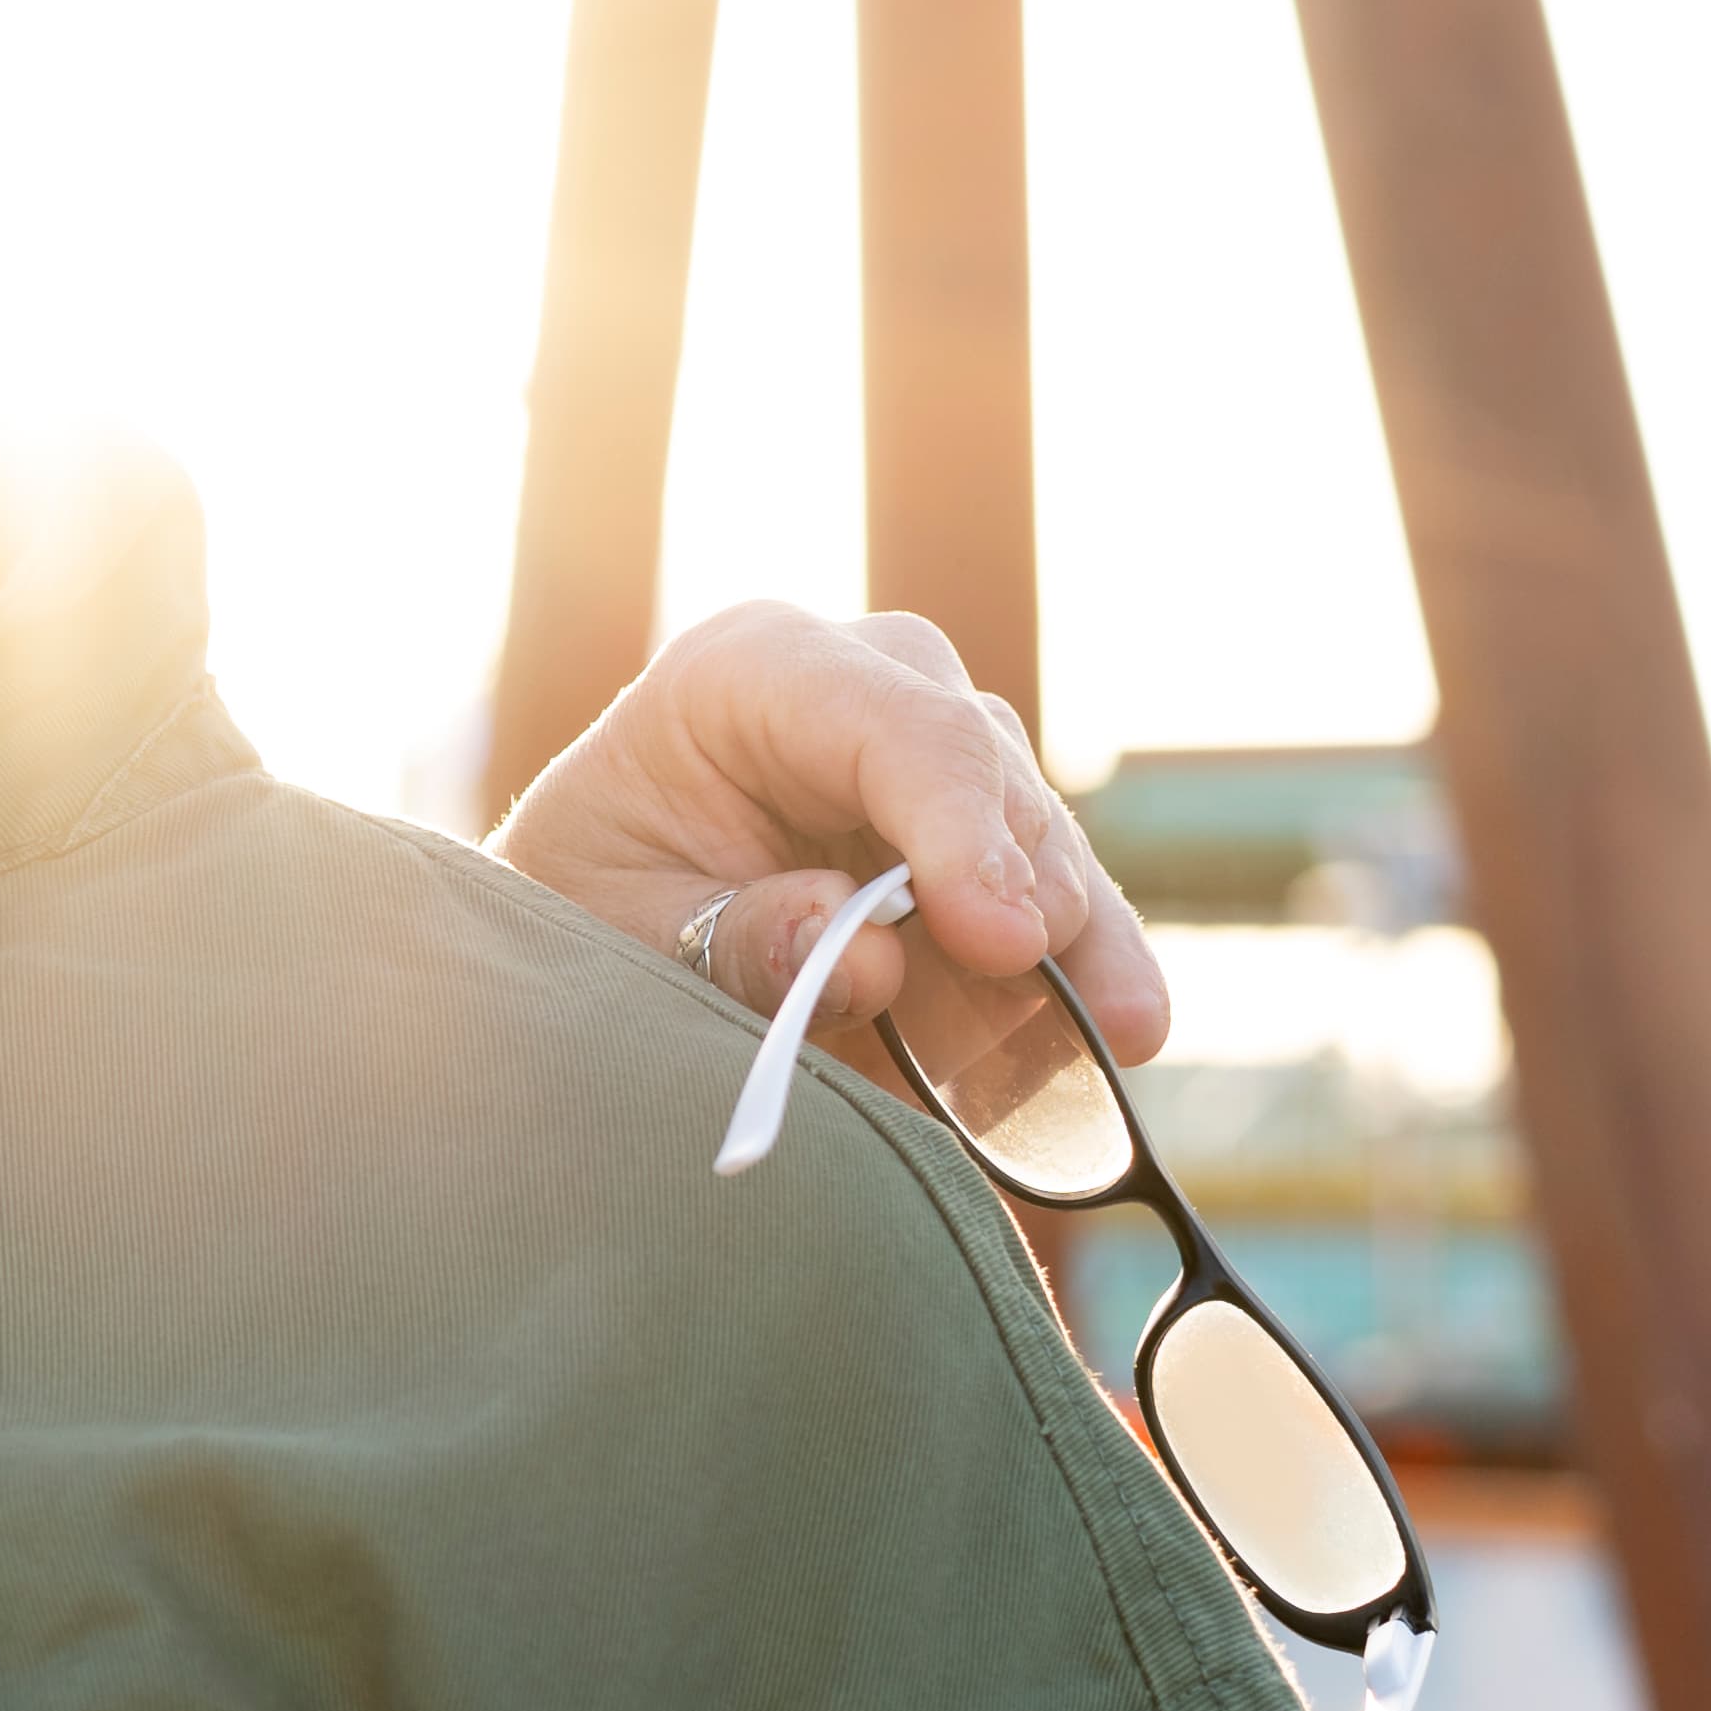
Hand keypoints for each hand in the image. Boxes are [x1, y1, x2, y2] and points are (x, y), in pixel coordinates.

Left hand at [489, 603, 1169, 1065]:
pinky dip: (1081, 967)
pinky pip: (1049, 890)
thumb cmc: (589, 896)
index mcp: (753, 670)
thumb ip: (737, 943)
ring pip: (1038, 831)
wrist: (588, 902)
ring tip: (1113, 1040)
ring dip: (1071, 942)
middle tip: (1047, 1000)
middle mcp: (863, 682)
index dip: (961, 832)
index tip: (998, 939)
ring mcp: (931, 747)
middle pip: (984, 770)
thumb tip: (870, 961)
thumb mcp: (617, 926)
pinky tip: (1123, 1035)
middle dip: (1022, 887)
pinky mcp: (974, 825)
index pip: (895, 727)